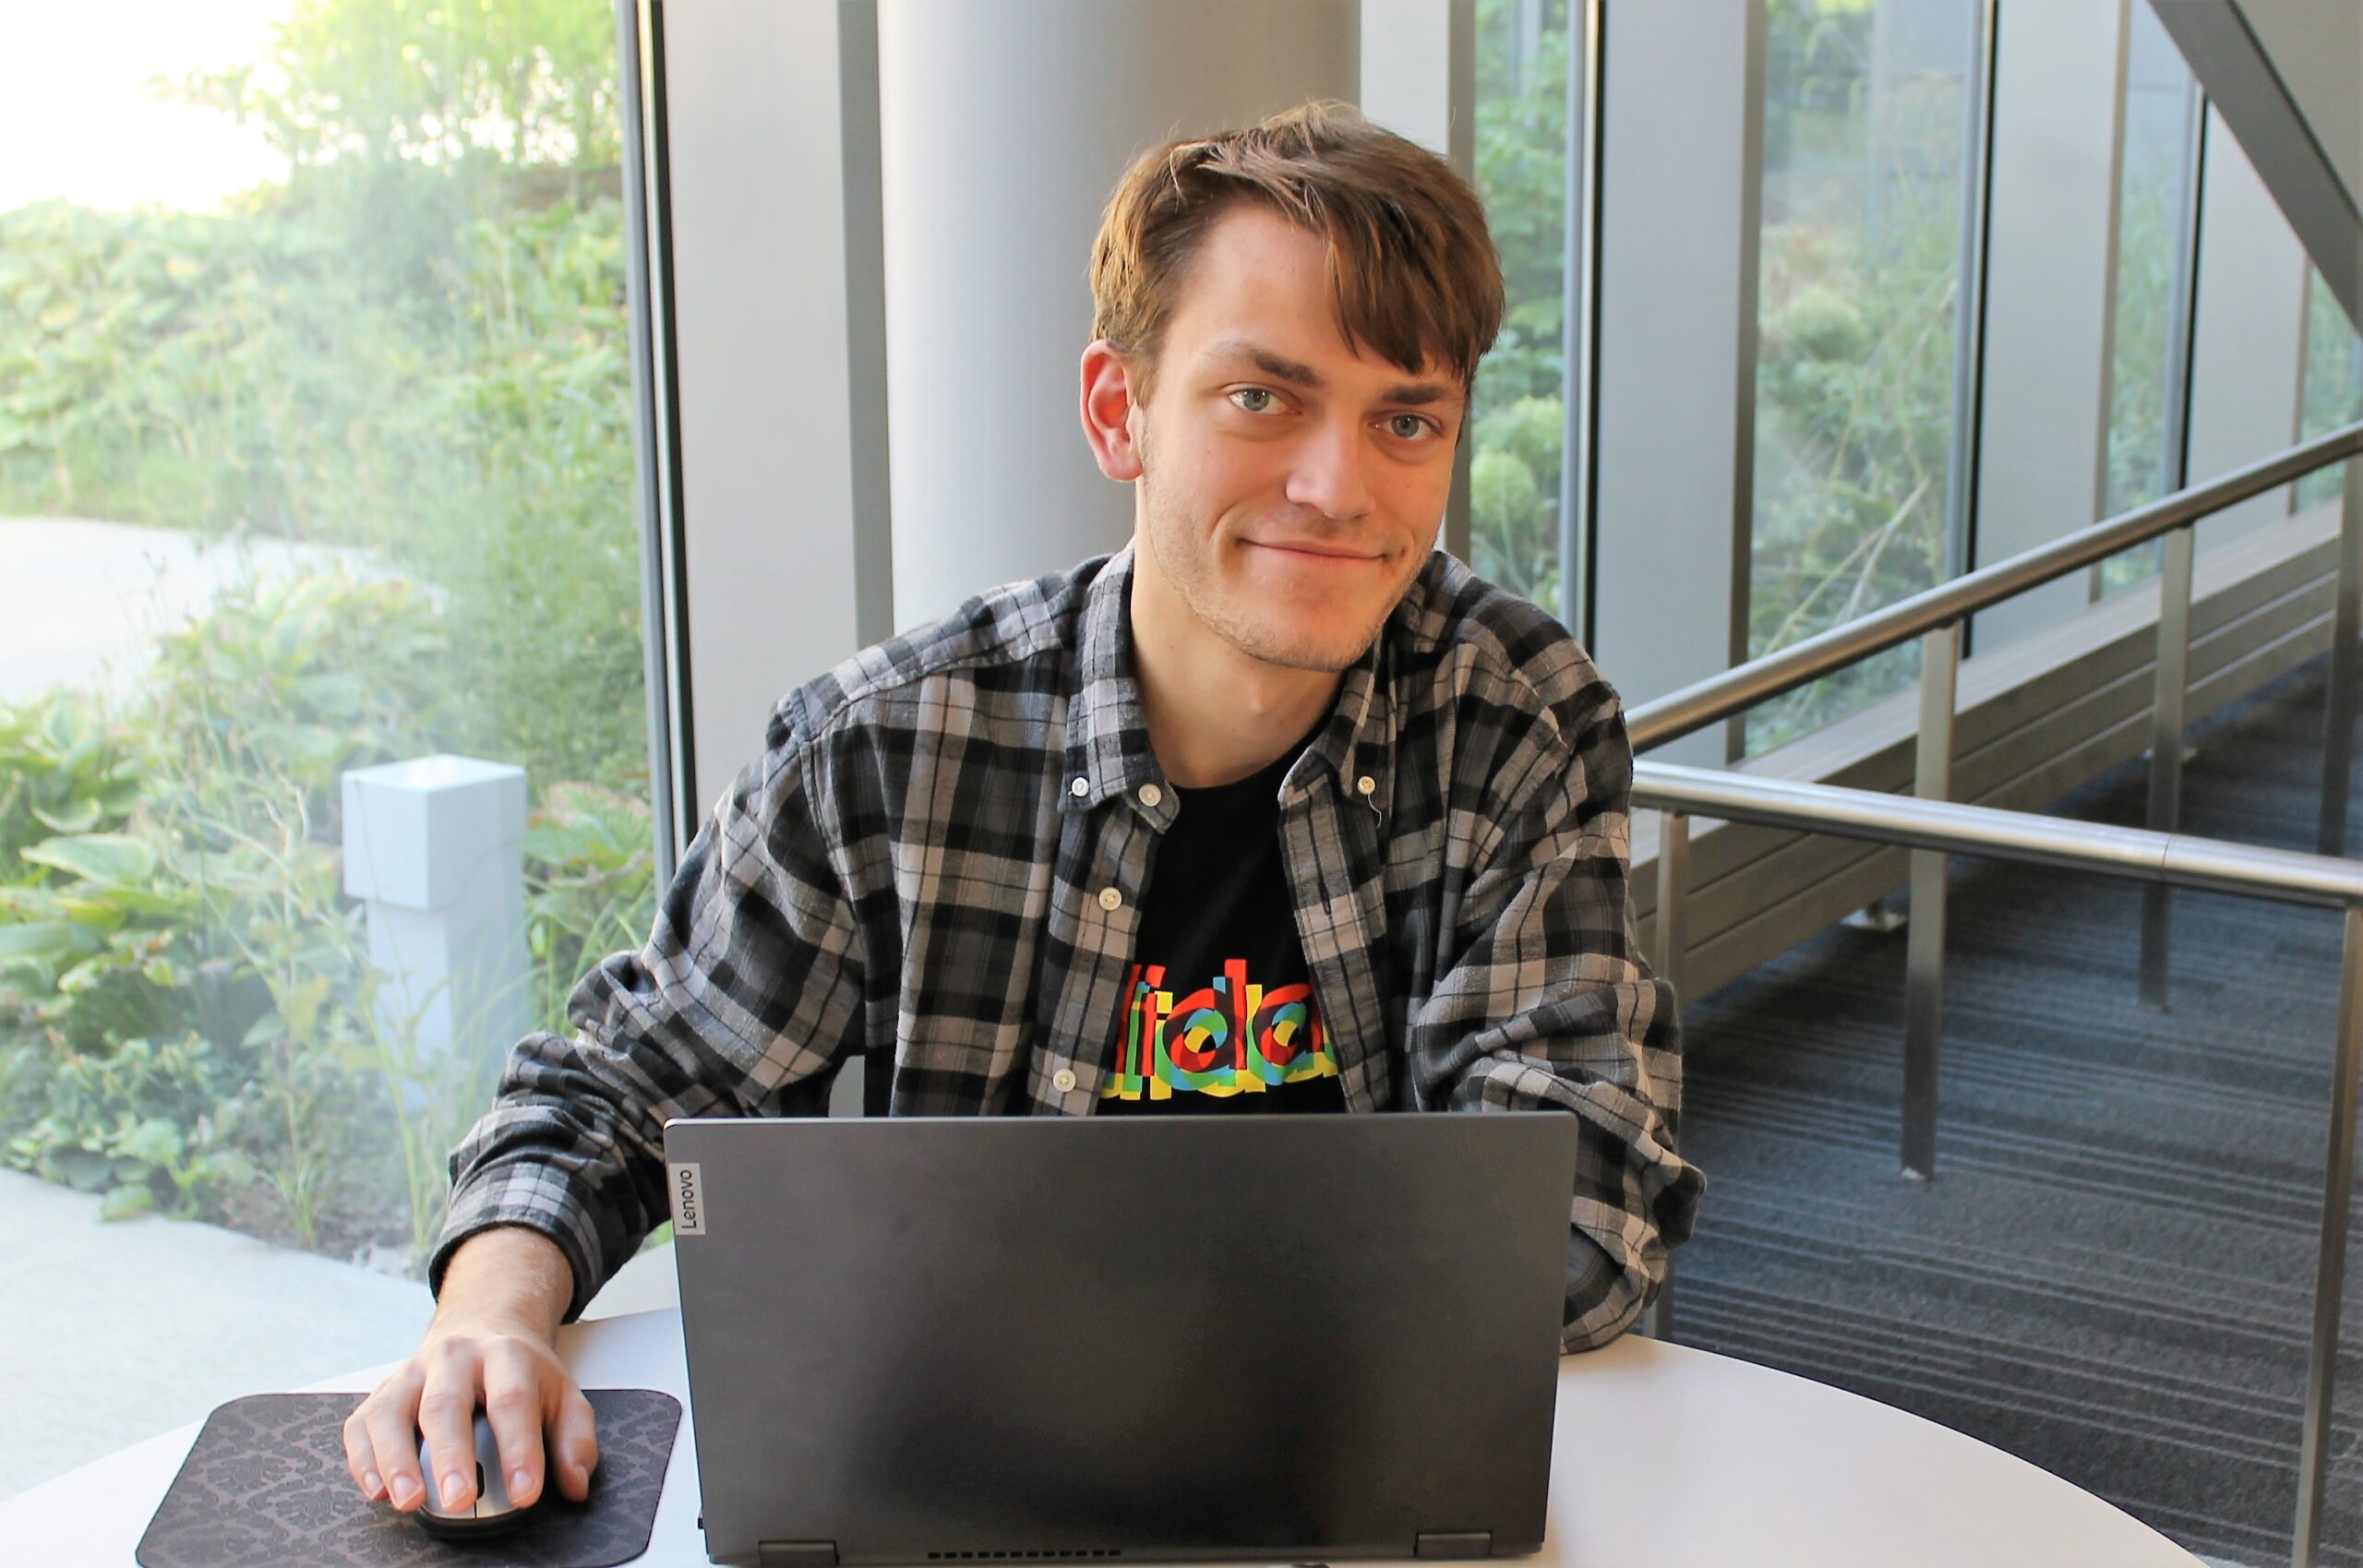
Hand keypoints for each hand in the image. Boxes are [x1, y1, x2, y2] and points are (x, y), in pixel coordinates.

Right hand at [342, 1226, 594, 1511]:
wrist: (482, 1324)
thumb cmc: (521, 1373)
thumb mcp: (562, 1395)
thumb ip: (574, 1439)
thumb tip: (574, 1483)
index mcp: (506, 1356)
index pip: (513, 1401)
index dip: (519, 1449)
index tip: (525, 1493)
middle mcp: (454, 1358)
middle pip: (446, 1404)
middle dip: (450, 1455)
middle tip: (459, 1500)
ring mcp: (411, 1373)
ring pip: (392, 1412)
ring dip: (396, 1460)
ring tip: (409, 1501)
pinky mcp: (382, 1393)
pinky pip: (362, 1425)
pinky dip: (363, 1460)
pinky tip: (377, 1491)